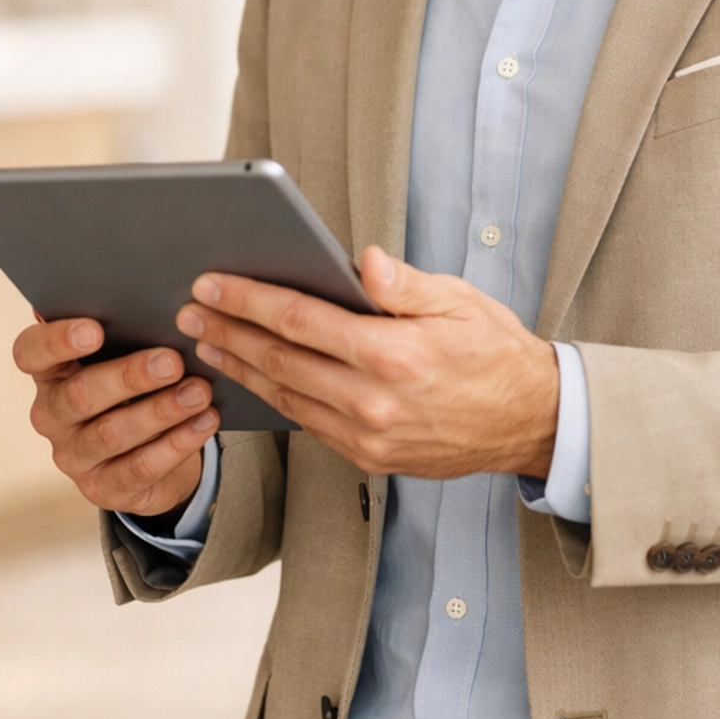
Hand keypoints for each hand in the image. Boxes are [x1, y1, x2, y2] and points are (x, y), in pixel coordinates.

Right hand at [13, 317, 217, 516]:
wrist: (149, 449)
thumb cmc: (132, 385)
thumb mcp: (122, 357)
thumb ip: (124, 331)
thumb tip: (153, 300)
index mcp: (49, 371)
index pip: (31, 352)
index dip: (57, 341)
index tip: (94, 329)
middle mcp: (52, 415)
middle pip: (80, 396)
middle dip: (129, 377)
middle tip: (172, 361)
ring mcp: (74, 456)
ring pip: (112, 434)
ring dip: (160, 412)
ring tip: (199, 392)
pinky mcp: (104, 489)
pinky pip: (140, 468)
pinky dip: (177, 444)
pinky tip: (203, 421)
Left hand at [177, 245, 558, 480]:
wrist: (531, 422)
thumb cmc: (495, 351)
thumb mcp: (459, 300)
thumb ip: (403, 284)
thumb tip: (362, 261)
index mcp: (394, 354)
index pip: (301, 320)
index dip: (248, 300)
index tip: (211, 285)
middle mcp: (375, 401)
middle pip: (280, 361)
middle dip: (228, 333)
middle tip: (188, 313)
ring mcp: (370, 436)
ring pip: (286, 398)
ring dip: (240, 369)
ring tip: (206, 345)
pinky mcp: (370, 457)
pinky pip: (309, 424)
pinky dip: (274, 399)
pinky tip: (253, 379)